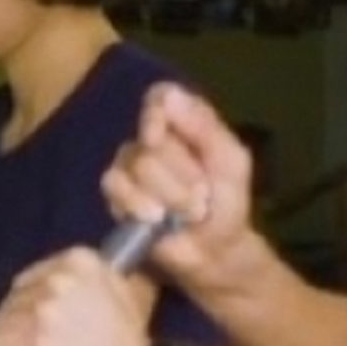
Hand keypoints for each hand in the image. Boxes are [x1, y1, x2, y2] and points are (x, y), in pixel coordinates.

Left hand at [0, 248, 153, 345]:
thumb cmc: (134, 344)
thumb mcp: (127, 292)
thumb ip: (96, 276)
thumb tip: (71, 275)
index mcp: (80, 261)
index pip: (36, 274)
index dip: (37, 299)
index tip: (44, 318)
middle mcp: (56, 279)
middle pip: (17, 296)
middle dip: (23, 318)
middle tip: (40, 342)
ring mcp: (39, 311)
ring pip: (1, 319)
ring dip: (10, 338)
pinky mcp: (24, 343)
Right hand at [102, 84, 261, 293]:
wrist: (215, 250)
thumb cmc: (226, 203)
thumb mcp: (230, 161)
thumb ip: (206, 127)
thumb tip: (170, 95)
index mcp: (181, 122)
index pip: (159, 97)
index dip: (159, 113)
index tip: (167, 135)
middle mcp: (150, 139)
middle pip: (153, 139)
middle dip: (183, 173)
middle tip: (202, 196)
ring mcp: (129, 167)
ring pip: (138, 165)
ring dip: (170, 194)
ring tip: (188, 213)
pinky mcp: (116, 196)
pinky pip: (118, 188)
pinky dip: (141, 205)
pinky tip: (159, 220)